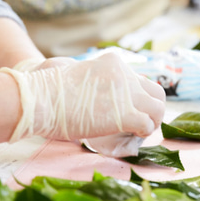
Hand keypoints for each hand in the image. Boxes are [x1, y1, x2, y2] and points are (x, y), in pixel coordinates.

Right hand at [0, 53, 165, 142]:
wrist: (40, 99)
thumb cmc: (48, 91)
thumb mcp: (76, 74)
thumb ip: (92, 81)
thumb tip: (94, 96)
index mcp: (113, 63)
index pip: (139, 80)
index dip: (137, 98)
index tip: (129, 110)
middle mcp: (125, 74)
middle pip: (156, 91)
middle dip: (152, 109)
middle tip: (141, 123)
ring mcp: (128, 94)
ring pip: (159, 108)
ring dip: (152, 122)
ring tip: (140, 133)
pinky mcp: (126, 115)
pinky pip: (148, 125)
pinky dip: (143, 133)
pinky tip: (132, 136)